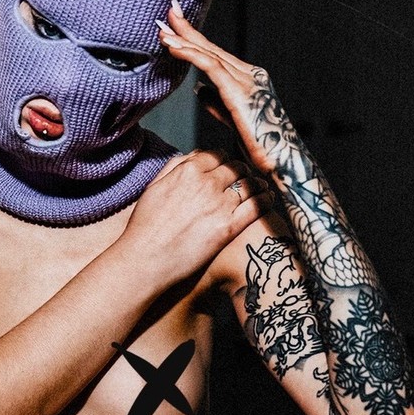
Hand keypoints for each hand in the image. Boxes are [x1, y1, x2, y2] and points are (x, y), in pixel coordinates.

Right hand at [122, 149, 268, 289]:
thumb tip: (193, 155)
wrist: (145, 259)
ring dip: (257, 184)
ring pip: (249, 185)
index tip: (227, 168)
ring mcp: (220, 206)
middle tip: (245, 178)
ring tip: (260, 187)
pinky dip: (265, 200)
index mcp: (188, 171)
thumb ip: (174, 167)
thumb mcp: (154, 187)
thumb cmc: (145, 226)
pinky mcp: (228, 228)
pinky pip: (256, 207)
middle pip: (236, 168)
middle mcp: (207, 184)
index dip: (225, 161)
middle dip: (242, 171)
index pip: (218, 155)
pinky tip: (268, 199)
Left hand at [160, 2, 293, 175]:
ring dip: (184, 39)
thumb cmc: (260, 146)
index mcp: (247, 79)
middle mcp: (249, 74)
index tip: (173, 26)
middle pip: (211, 47)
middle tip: (168, 10)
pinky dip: (191, 55)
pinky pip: (211, 67)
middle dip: (187, 28)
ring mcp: (246, 80)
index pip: (214, 54)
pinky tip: (174, 48)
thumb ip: (216, 102)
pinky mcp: (240, 92)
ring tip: (163, 30)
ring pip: (209, 54)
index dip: (193, 38)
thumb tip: (198, 89)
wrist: (280, 162)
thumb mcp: (231, 119)